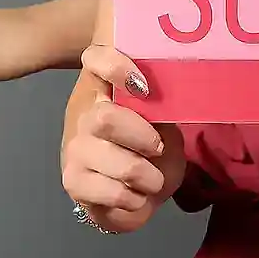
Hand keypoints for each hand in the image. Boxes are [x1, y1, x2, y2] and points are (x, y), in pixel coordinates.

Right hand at [60, 45, 185, 233]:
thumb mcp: (161, 120)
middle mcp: (83, 113)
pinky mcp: (73, 182)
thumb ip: (161, 103)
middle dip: (142, 137)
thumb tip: (185, 88)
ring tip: (153, 179)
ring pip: (116, 161)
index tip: (145, 86)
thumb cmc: (149, 148)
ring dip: (147, 175)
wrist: (128, 194)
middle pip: (106, 118)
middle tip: (158, 148)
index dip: (116, 65)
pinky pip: (112, 192)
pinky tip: (135, 195)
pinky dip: (134, 199)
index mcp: (104, 86)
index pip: (96, 58)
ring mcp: (75, 148)